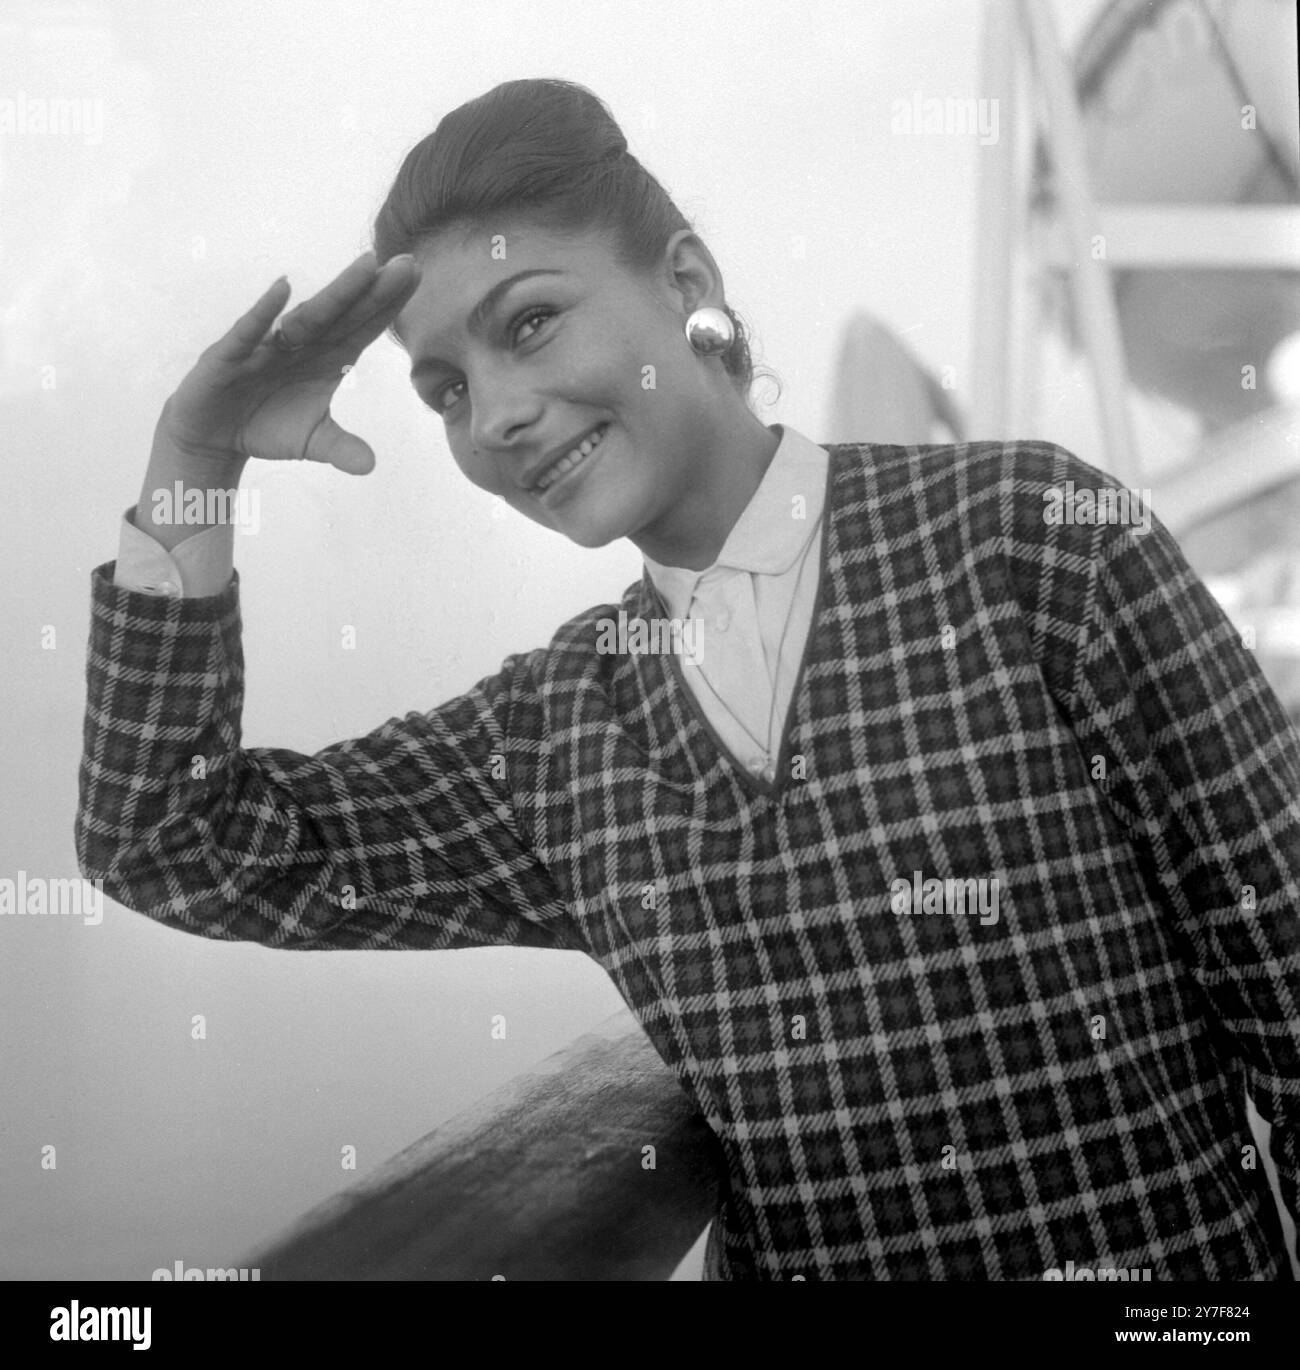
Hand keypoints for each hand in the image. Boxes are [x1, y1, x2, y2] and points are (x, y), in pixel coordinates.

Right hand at [156, 250, 420, 474]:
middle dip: (373, 290)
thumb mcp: (311, 443)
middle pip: (343, 315)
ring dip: (337, 293)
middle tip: (407, 264)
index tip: (417, 275)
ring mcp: (266, 345)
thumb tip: (370, 466)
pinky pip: (249, 330)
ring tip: (366, 267)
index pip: (362, 327)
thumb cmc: (268, 426)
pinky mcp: (229, 355)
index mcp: (326, 359)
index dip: (387, 304)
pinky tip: (283, 288)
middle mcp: (301, 344)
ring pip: (306, 317)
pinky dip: (264, 311)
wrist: (214, 435)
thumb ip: (341, 448)